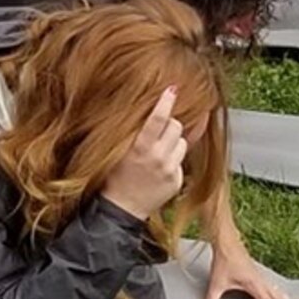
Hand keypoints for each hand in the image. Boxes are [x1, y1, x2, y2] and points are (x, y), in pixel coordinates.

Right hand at [101, 87, 186, 221]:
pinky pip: (181, 161)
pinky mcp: (176, 181)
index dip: (165, 102)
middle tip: (158, 133)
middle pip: (176, 126)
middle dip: (169, 125)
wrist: (120, 208)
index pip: (157, 119)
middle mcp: (157, 158)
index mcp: (140, 149)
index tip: (172, 89)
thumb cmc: (116, 176)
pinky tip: (159, 169)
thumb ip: (138, 132)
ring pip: (182, 142)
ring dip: (173, 143)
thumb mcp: (120, 150)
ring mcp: (169, 170)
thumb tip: (156, 110)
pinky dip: (173, 160)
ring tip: (157, 153)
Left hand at [200, 244, 298, 298]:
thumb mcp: (217, 282)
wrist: (227, 242)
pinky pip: (273, 287)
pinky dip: (281, 294)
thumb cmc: (224, 261)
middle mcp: (261, 281)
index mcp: (253, 284)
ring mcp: (261, 277)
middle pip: (278, 296)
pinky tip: (283, 297)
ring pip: (278, 291)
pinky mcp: (258, 274)